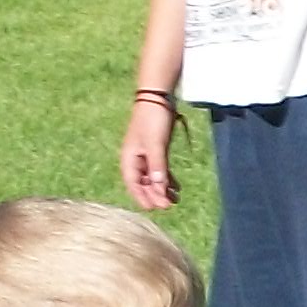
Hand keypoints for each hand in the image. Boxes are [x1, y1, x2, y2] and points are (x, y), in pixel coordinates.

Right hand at [121, 94, 177, 208]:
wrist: (157, 97)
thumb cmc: (152, 119)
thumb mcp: (155, 144)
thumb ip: (157, 166)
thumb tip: (159, 189)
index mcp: (129, 158)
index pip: (133, 184)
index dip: (143, 198)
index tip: (156, 208)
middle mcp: (135, 160)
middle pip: (144, 184)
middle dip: (155, 196)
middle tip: (169, 205)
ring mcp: (146, 156)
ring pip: (153, 179)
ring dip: (162, 190)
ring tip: (175, 200)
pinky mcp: (156, 151)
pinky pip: (160, 171)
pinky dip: (167, 180)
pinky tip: (176, 188)